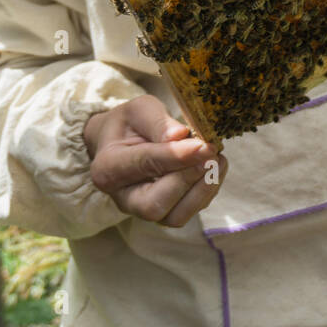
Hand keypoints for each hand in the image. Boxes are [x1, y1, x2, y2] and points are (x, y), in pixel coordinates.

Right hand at [83, 95, 226, 227]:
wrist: (121, 142)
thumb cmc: (129, 124)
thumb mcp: (139, 110)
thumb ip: (157, 121)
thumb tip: (180, 136)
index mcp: (108, 167)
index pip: (144, 165)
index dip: (177, 156)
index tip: (204, 146)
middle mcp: (122, 196)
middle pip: (155, 204)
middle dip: (187, 180)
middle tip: (212, 154)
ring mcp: (142, 210)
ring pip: (174, 217)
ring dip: (203, 190)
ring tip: (218, 160)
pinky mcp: (163, 213)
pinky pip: (187, 213)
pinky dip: (206, 192)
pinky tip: (215, 168)